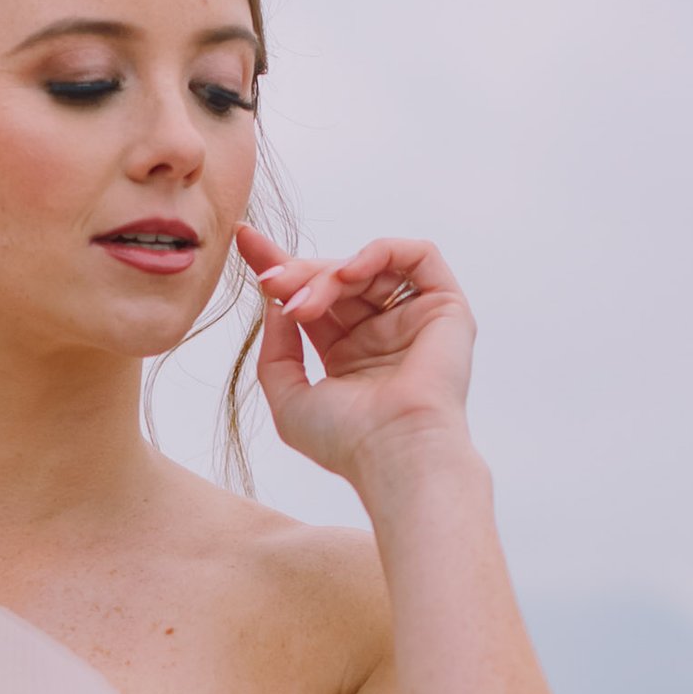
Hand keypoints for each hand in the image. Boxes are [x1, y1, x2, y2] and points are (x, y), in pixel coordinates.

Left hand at [237, 225, 475, 484]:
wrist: (396, 453)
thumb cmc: (346, 440)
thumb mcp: (287, 395)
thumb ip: (275, 349)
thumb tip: (276, 302)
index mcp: (349, 354)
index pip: (312, 297)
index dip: (279, 266)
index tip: (245, 240)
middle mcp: (382, 333)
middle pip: (334, 277)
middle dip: (297, 272)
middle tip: (271, 282)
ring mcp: (414, 319)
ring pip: (367, 267)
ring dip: (327, 274)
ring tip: (305, 303)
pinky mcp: (447, 308)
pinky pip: (417, 256)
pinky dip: (379, 252)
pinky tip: (349, 274)